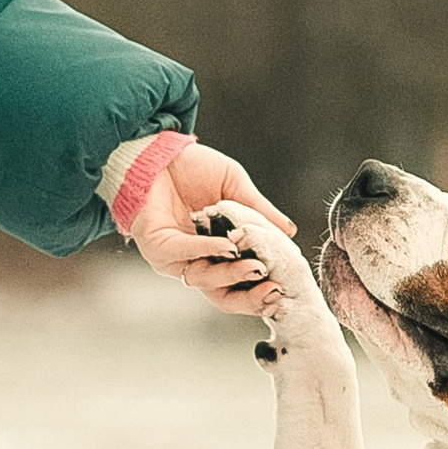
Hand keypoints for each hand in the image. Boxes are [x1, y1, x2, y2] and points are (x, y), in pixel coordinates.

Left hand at [128, 143, 298, 315]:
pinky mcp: (158, 246)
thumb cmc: (193, 168)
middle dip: (248, 297)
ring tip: (255, 266)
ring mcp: (175, 258)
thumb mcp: (235, 186)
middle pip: (223, 295)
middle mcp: (196, 261)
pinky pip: (184, 253)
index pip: (241, 283)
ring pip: (204, 279)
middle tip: (273, 289)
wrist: (158, 151)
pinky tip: (226, 245)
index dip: (260, 289)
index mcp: (217, 252)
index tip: (283, 287)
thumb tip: (289, 232)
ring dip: (231, 274)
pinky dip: (207, 250)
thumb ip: (259, 211)